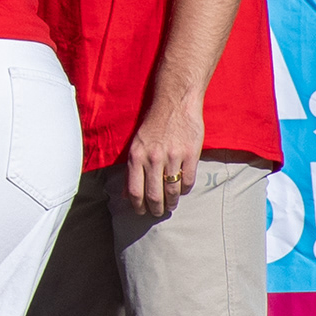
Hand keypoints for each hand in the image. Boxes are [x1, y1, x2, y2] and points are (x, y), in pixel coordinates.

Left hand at [119, 97, 205, 219]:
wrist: (175, 103)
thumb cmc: (153, 124)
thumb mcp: (136, 143)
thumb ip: (131, 168)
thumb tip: (125, 194)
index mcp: (136, 156)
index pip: (134, 190)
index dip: (138, 206)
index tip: (141, 212)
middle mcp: (153, 158)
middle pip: (154, 195)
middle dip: (156, 208)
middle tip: (158, 212)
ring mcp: (172, 157)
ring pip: (172, 190)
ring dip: (172, 202)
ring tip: (171, 205)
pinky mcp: (190, 155)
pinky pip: (188, 181)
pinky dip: (184, 190)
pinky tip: (182, 190)